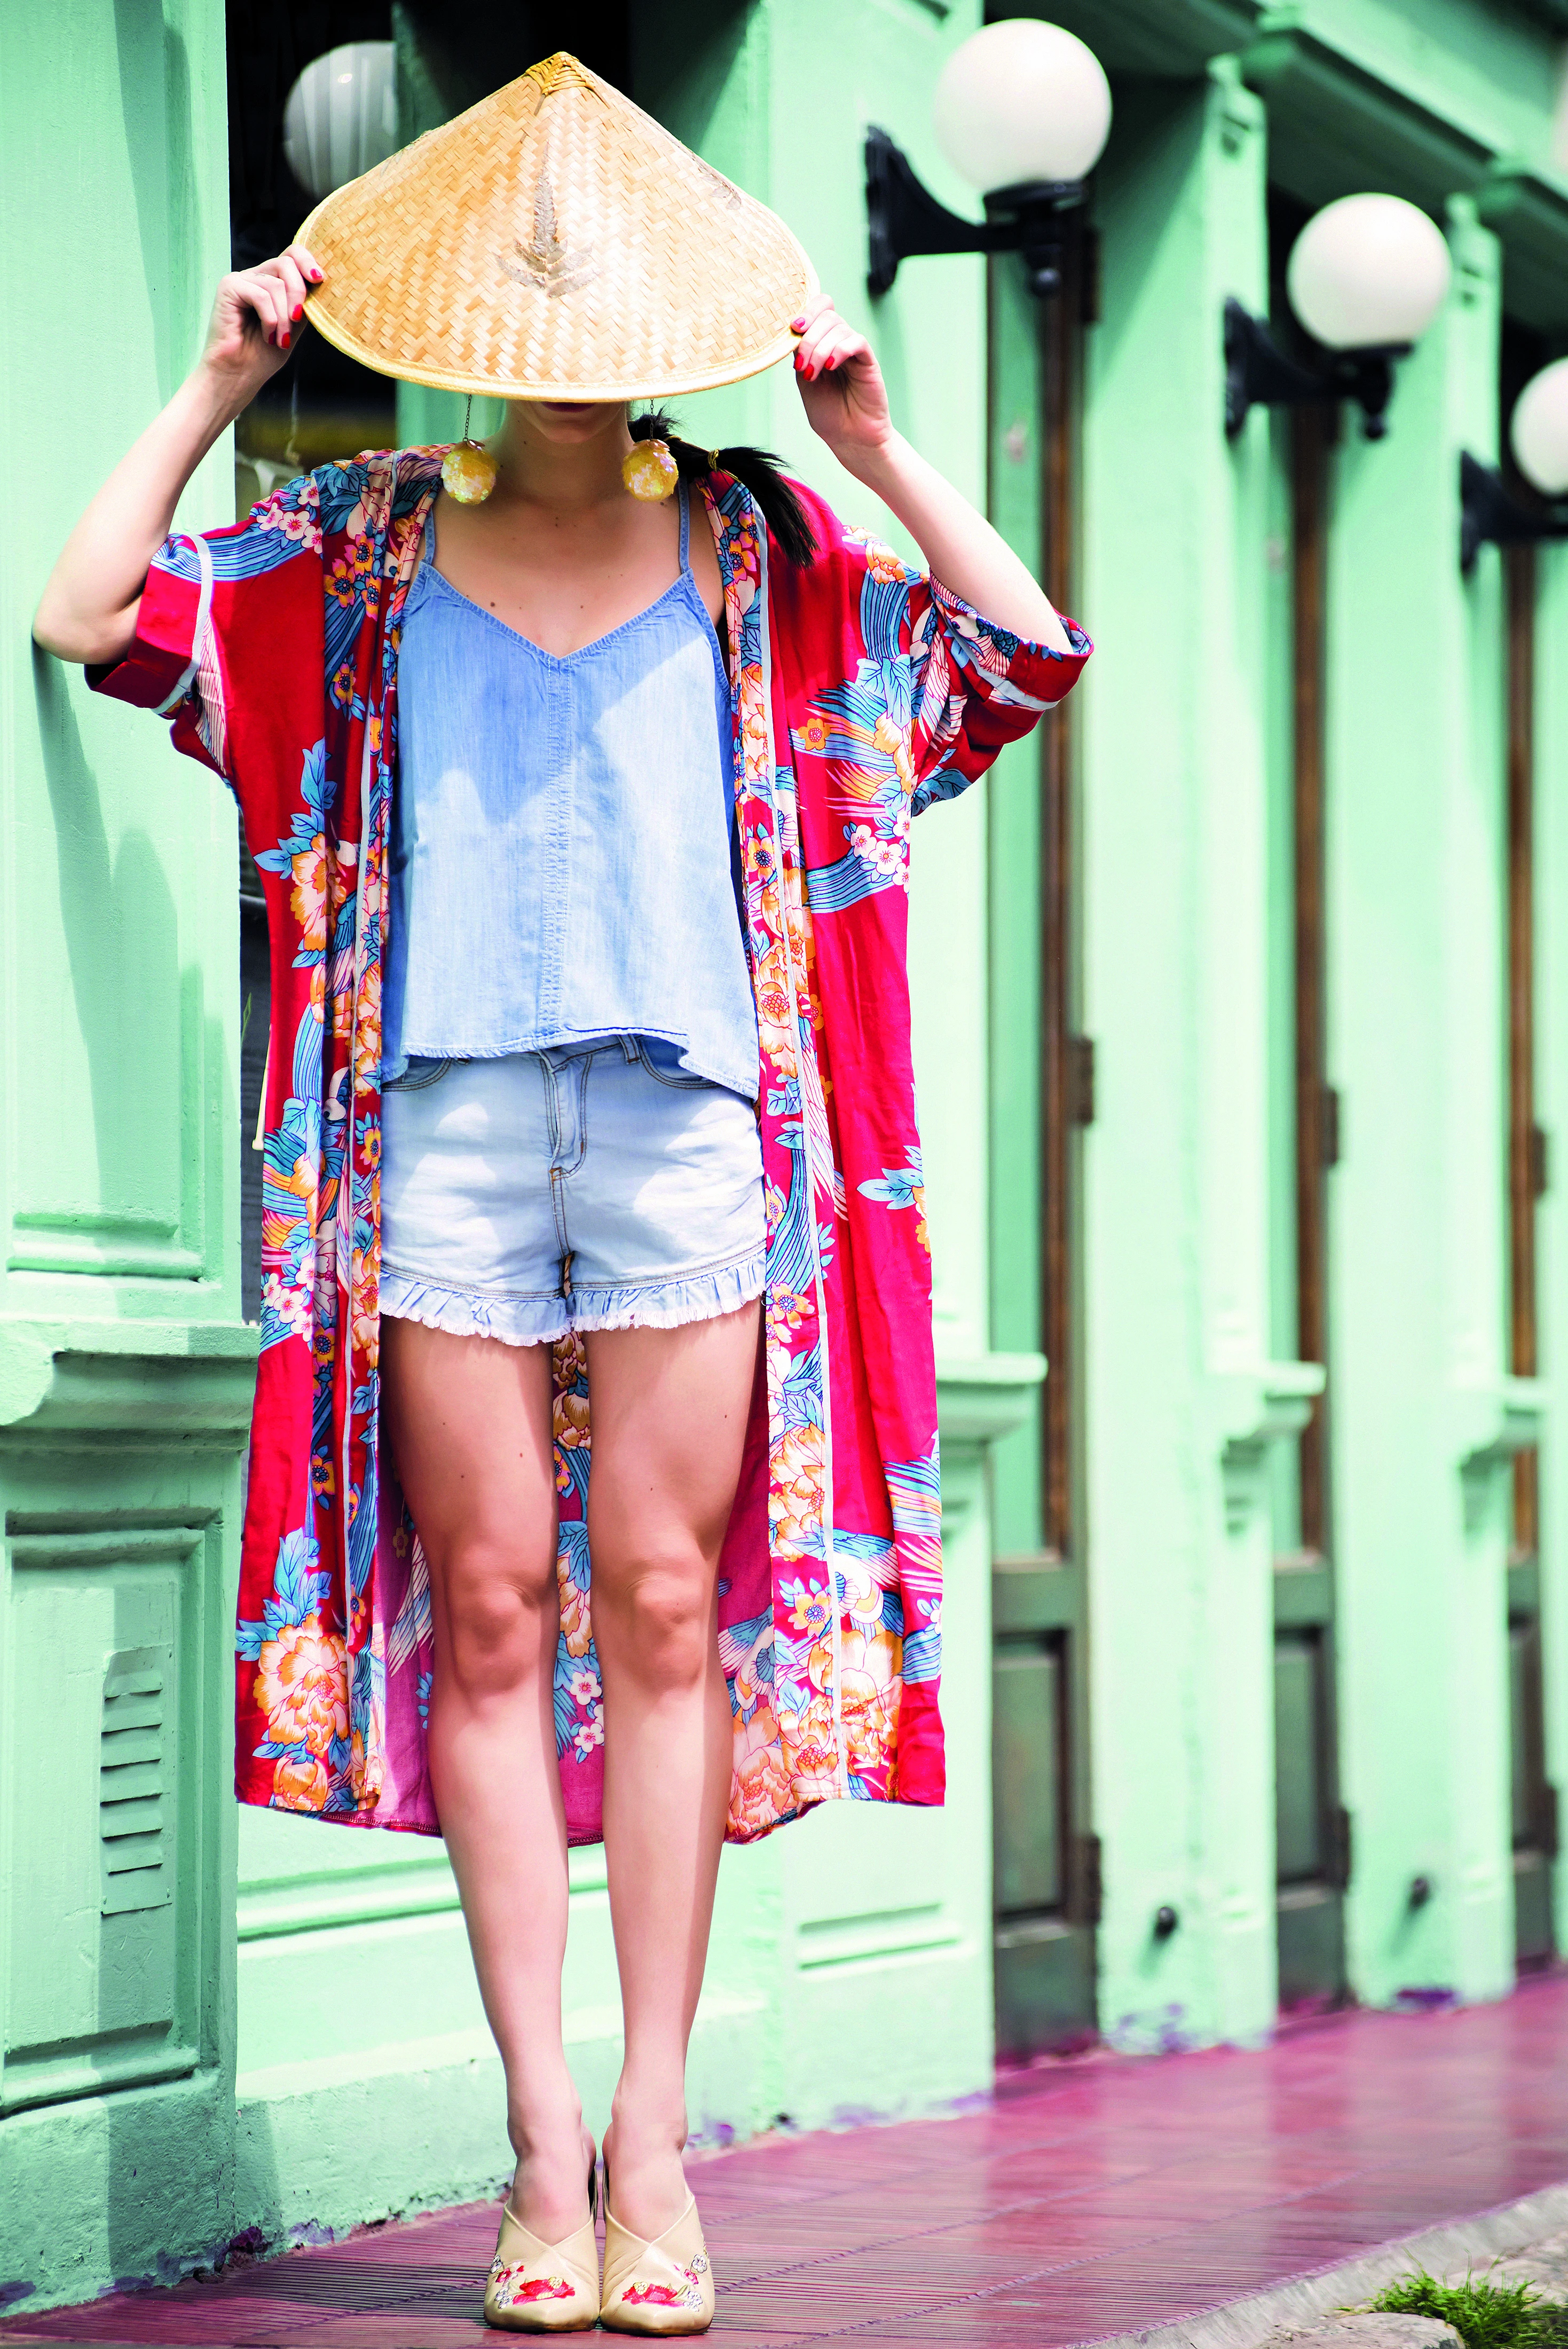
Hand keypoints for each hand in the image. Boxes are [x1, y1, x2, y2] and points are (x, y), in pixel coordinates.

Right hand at [198, 244, 322, 405]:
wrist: (238, 375)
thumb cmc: (263, 355)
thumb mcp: (294, 326)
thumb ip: (304, 303)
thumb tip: (321, 282)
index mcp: (271, 281)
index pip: (291, 254)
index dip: (307, 261)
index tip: (319, 279)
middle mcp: (256, 276)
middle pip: (286, 263)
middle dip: (299, 294)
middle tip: (297, 320)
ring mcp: (241, 279)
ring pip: (276, 283)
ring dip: (284, 317)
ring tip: (280, 339)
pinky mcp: (229, 287)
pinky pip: (261, 295)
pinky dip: (270, 319)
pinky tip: (268, 335)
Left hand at [791, 292, 892, 467]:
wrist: (850, 438)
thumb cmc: (829, 414)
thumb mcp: (804, 380)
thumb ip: (800, 354)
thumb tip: (793, 330)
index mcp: (824, 343)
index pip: (820, 308)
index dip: (807, 310)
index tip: (793, 329)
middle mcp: (840, 342)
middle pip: (826, 316)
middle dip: (808, 338)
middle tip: (801, 366)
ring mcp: (855, 351)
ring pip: (838, 328)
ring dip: (819, 349)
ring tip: (813, 374)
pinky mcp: (868, 361)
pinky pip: (856, 341)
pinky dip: (840, 350)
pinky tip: (831, 367)